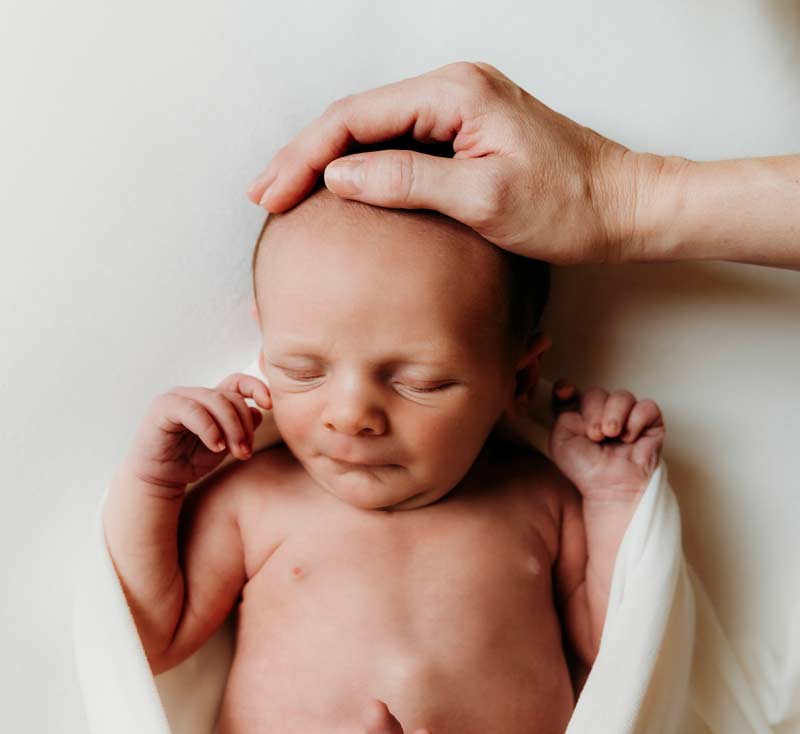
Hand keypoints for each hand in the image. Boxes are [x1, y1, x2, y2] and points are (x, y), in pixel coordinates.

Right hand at [124, 373, 267, 492]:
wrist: (160, 479)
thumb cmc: (190, 461)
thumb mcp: (224, 445)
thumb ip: (240, 428)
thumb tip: (259, 411)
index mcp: (212, 400)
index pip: (238, 382)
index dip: (256, 387)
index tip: (268, 404)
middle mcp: (196, 394)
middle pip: (232, 398)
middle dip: (244, 426)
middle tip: (245, 452)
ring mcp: (179, 398)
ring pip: (216, 401)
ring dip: (232, 429)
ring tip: (235, 452)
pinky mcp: (164, 407)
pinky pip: (194, 411)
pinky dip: (210, 429)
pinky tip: (216, 446)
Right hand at [245, 61, 647, 265]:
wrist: (625, 207)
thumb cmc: (569, 207)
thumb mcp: (484, 201)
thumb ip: (408, 183)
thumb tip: (339, 176)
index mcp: (456, 93)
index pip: (356, 118)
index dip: (305, 155)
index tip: (271, 194)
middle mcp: (455, 88)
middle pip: (358, 118)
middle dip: (305, 157)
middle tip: (265, 198)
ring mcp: (462, 109)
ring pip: (376, 131)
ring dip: (330, 162)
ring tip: (289, 197)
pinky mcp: (470, 134)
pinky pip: (403, 146)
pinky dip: (365, 169)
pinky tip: (342, 194)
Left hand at [547, 380, 664, 499]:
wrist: (611, 486)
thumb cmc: (587, 470)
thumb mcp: (560, 442)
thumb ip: (561, 415)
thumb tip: (574, 398)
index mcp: (579, 418)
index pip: (572, 393)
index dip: (567, 388)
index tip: (564, 393)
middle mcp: (602, 415)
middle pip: (596, 393)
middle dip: (593, 411)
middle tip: (595, 435)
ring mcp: (626, 417)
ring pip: (622, 396)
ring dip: (614, 414)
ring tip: (611, 435)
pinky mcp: (649, 422)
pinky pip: (646, 406)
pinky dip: (636, 420)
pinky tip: (629, 438)